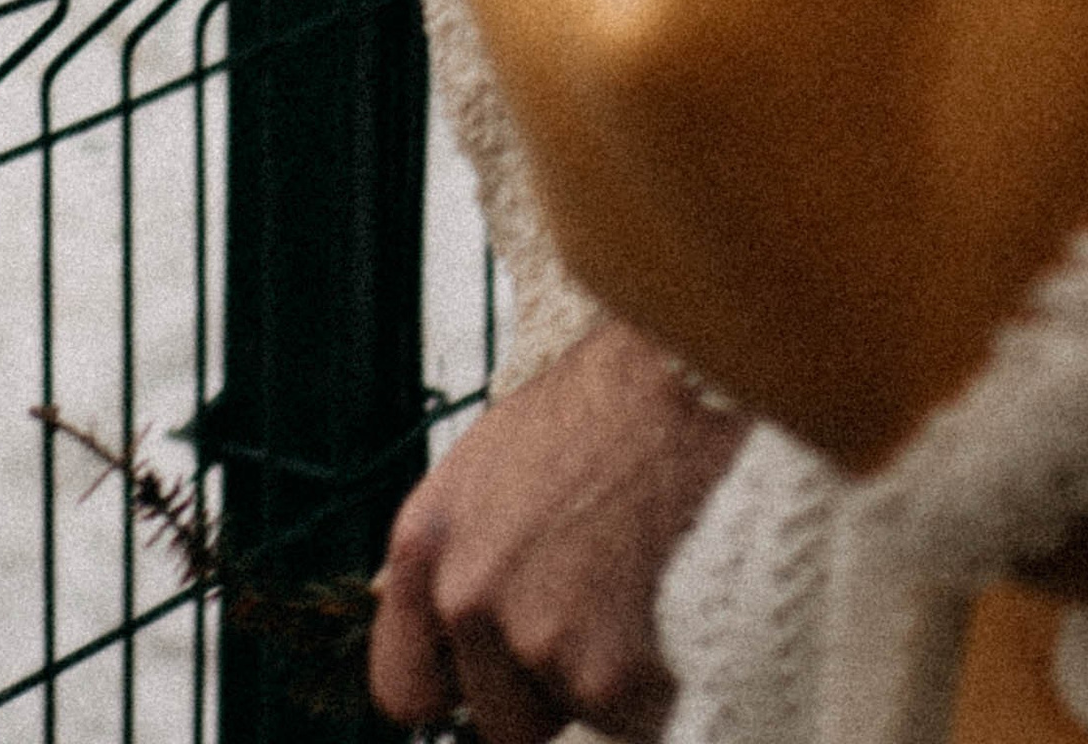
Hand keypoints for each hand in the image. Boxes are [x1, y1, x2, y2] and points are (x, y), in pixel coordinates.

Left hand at [368, 319, 743, 741]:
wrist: (683, 377)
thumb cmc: (602, 411)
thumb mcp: (490, 467)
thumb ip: (461, 556)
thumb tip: (449, 640)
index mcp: (425, 544)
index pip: (404, 692)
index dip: (462, 695)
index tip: (501, 683)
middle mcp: (464, 596)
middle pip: (501, 722)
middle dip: (551, 689)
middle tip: (598, 613)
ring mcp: (531, 636)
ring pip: (578, 718)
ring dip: (613, 683)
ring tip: (640, 589)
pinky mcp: (604, 670)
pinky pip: (639, 723)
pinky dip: (667, 687)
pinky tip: (675, 604)